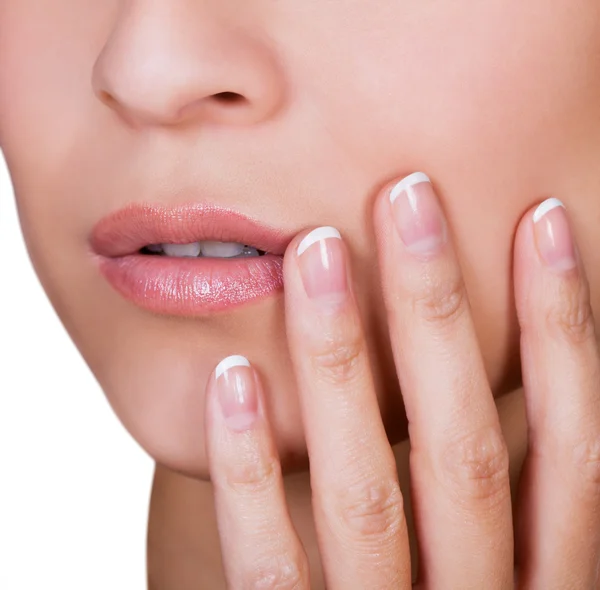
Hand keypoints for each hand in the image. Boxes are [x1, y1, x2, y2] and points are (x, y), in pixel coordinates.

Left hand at [203, 173, 599, 588]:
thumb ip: (508, 484)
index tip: (544, 219)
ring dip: (342, 362)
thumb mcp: (507, 562)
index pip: (574, 438)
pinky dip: (251, 470)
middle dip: (441, 309)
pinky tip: (233, 375)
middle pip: (465, 441)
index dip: (568, 325)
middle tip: (409, 195)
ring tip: (315, 251)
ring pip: (368, 490)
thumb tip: (495, 358)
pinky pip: (270, 562)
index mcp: (550, 581)